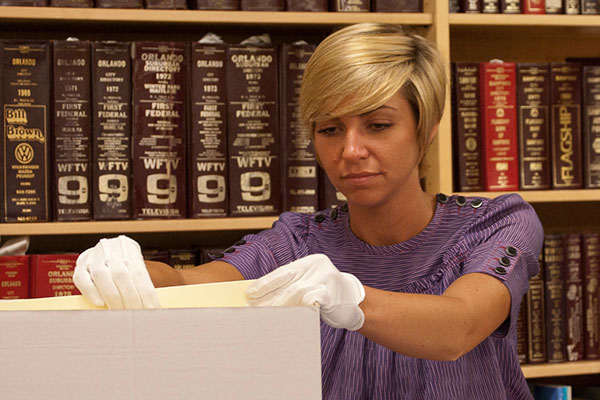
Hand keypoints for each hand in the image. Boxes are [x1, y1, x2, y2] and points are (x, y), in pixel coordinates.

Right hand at [73, 235, 159, 308]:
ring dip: (112, 298)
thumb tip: (154, 304)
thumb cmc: (127, 266)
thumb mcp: (139, 266)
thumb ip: (145, 282)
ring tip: (121, 313)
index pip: (139, 272)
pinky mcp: (80, 265)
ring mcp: (93, 255)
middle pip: (120, 274)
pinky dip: (91, 292)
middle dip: (130, 298)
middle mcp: (110, 248)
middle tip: (137, 314)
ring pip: (101, 275)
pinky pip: (81, 278)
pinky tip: (101, 304)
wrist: (107, 254)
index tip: (153, 308)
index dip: (147, 293)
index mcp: (128, 247)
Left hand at [246, 254, 364, 330]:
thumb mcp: (311, 282)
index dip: (265, 283)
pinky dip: (296, 310)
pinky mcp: (330, 294)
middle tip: (252, 307)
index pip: (283, 272)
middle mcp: (318, 267)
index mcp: (311, 261)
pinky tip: (284, 317)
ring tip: (264, 314)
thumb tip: (262, 295)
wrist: (355, 303)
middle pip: (288, 283)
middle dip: (268, 297)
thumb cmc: (327, 294)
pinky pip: (308, 302)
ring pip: (296, 293)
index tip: (250, 292)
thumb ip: (293, 284)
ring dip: (279, 305)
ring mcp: (326, 279)